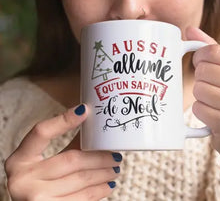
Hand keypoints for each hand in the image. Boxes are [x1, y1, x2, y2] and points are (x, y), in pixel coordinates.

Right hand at [5, 104, 121, 200]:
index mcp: (20, 159)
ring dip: (103, 173)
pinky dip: (98, 191)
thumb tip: (95, 128)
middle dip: (99, 157)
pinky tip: (108, 185)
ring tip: (115, 169)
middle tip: (116, 155)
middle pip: (71, 159)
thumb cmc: (37, 182)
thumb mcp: (43, 163)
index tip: (85, 110)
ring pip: (80, 180)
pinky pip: (81, 199)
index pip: (41, 132)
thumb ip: (67, 146)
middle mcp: (22, 179)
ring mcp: (34, 198)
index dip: (63, 120)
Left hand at [186, 27, 219, 199]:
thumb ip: (214, 49)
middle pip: (204, 70)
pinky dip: (200, 111)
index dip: (200, 56)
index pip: (214, 50)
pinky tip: (213, 114)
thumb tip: (190, 30)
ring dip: (200, 95)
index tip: (201, 63)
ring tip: (214, 101)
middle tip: (211, 86)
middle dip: (200, 78)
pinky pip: (198, 108)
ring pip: (198, 88)